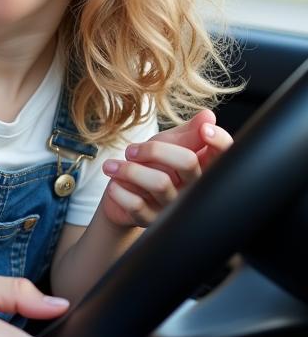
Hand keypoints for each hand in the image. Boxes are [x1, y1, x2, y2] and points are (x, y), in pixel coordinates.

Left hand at [99, 108, 232, 229]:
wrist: (121, 194)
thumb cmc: (150, 164)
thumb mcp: (167, 143)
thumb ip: (187, 132)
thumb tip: (208, 115)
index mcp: (200, 167)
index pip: (224, 155)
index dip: (219, 141)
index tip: (204, 130)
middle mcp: (193, 189)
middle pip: (188, 162)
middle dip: (154, 150)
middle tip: (131, 151)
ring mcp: (174, 207)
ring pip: (160, 183)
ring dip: (129, 170)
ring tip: (112, 166)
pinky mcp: (152, 221)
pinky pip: (137, 204)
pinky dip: (119, 191)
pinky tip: (114, 185)